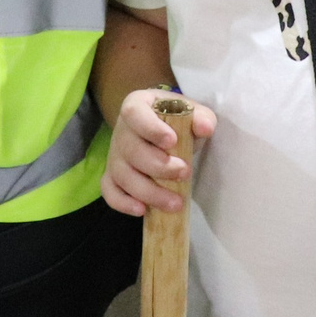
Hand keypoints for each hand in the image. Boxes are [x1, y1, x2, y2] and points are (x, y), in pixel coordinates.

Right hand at [100, 88, 209, 215]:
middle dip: (158, 166)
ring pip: (122, 175)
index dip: (150, 129)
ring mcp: (114, 155)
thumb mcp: (191, 112)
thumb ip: (201, 116)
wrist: (163, 132)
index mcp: (136, 106)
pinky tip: (142, 210)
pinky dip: (122, 202)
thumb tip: (205, 127)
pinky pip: (109, 191)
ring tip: (175, 203)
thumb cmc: (176, 121)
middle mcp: (121, 130)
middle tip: (184, 173)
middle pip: (130, 150)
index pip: (134, 114)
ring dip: (148, 191)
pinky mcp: (112, 176)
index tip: (172, 142)